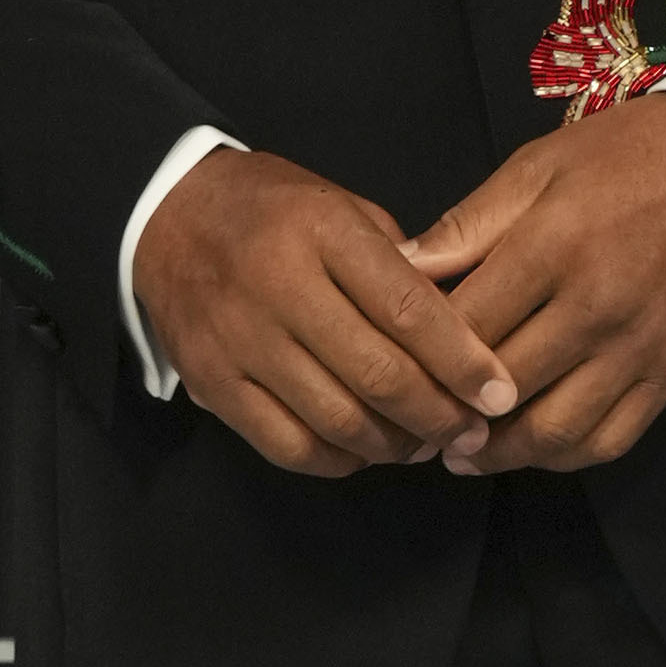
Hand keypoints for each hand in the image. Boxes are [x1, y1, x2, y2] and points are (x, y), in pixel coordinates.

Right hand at [133, 145, 517, 479]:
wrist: (165, 213)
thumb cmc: (273, 211)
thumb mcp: (342, 207)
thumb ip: (401, 266)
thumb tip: (462, 337)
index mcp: (323, 232)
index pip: (409, 310)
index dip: (463, 361)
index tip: (499, 393)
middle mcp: (279, 285)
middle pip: (378, 375)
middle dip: (439, 416)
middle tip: (472, 432)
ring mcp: (239, 339)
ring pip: (336, 419)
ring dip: (394, 445)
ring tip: (424, 443)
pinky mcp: (211, 381)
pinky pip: (287, 444)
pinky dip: (338, 459)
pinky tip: (363, 450)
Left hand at [402, 103, 665, 474]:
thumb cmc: (621, 157)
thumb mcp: (535, 166)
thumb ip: (467, 224)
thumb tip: (400, 266)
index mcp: (554, 247)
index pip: (469, 328)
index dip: (422, 360)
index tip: (394, 375)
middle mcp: (597, 306)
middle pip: (505, 387)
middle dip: (452, 416)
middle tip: (417, 427)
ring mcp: (639, 345)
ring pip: (557, 429)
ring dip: (502, 455)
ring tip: (465, 456)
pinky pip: (613, 437)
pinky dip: (565, 456)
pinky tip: (533, 451)